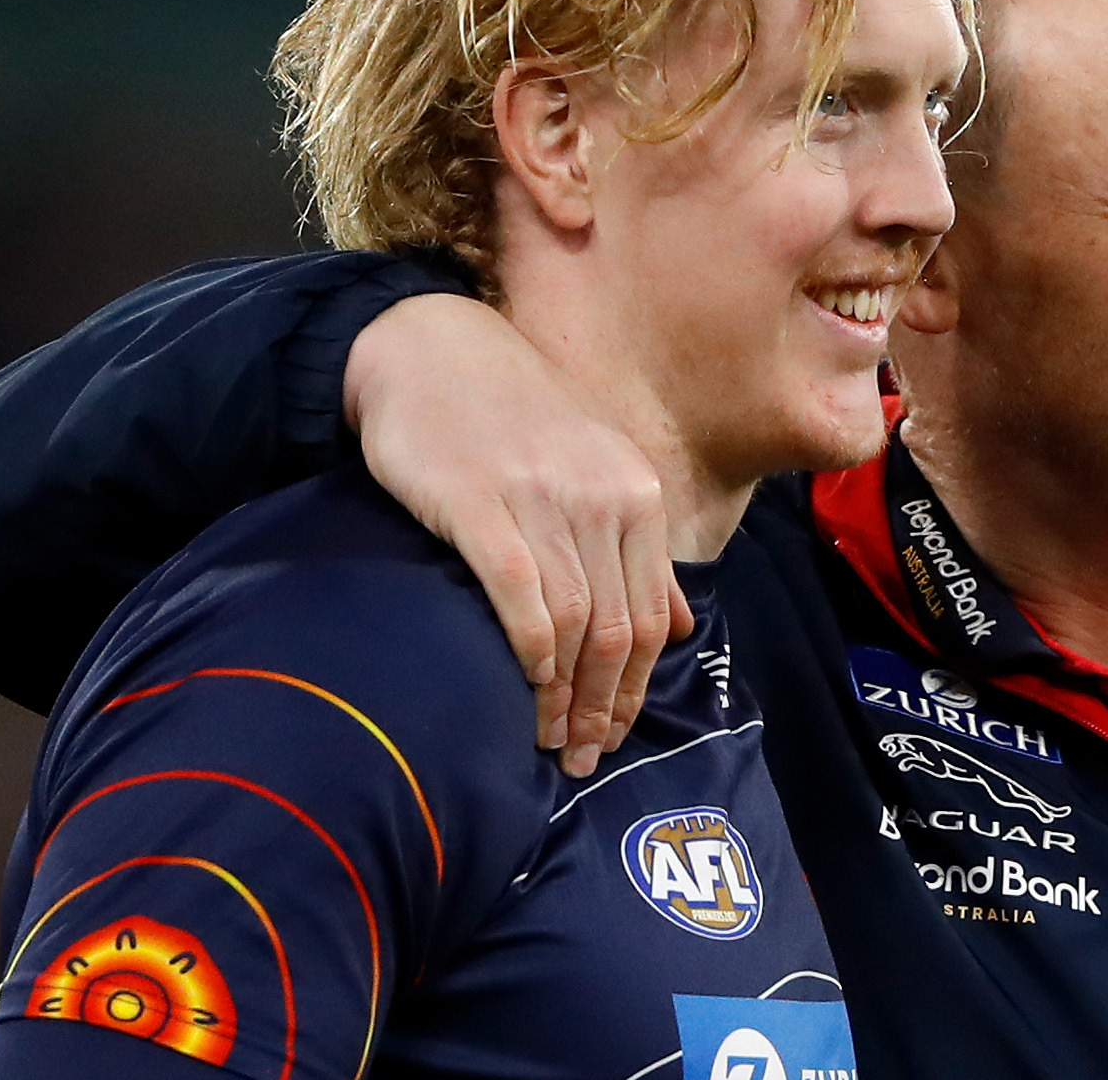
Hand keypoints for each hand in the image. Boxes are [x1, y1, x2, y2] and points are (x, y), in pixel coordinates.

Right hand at [344, 294, 689, 777]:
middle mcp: (602, 496)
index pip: (652, 616)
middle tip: (581, 757)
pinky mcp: (481, 503)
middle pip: (619, 630)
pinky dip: (531, 651)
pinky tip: (523, 685)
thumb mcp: (593, 470)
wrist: (430, 349)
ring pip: (577, 623)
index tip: (612, 734)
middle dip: (604, 707)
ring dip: (565, 696)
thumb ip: (636, 548)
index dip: (636, 688)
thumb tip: (678, 627)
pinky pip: (522, 594)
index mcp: (636, 493)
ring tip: (548, 740)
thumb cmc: (510, 418)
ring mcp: (543, 499)